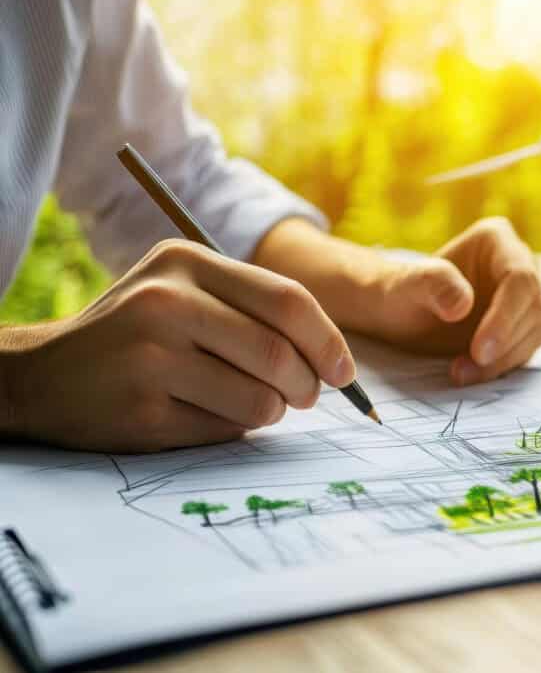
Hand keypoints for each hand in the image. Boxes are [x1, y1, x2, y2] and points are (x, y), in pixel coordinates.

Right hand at [1, 240, 353, 451]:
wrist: (43, 375)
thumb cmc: (139, 335)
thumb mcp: (186, 293)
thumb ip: (255, 311)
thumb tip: (337, 361)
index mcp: (187, 262)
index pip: (289, 300)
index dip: (329, 341)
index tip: (344, 372)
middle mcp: (166, 301)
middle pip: (279, 353)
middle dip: (308, 386)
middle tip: (305, 397)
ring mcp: (150, 356)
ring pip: (260, 400)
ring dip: (271, 412)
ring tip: (251, 404)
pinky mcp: (141, 408)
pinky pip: (225, 431)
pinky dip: (233, 431)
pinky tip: (204, 414)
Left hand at [376, 217, 540, 384]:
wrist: (403, 315)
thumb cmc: (405, 293)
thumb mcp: (408, 286)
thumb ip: (433, 285)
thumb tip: (463, 304)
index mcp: (496, 240)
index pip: (519, 277)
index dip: (505, 316)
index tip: (479, 349)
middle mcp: (518, 263)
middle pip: (532, 306)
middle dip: (503, 343)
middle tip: (466, 368)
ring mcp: (524, 297)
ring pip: (535, 331)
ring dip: (501, 361)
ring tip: (460, 372)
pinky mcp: (524, 326)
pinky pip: (525, 349)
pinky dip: (500, 367)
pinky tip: (470, 372)